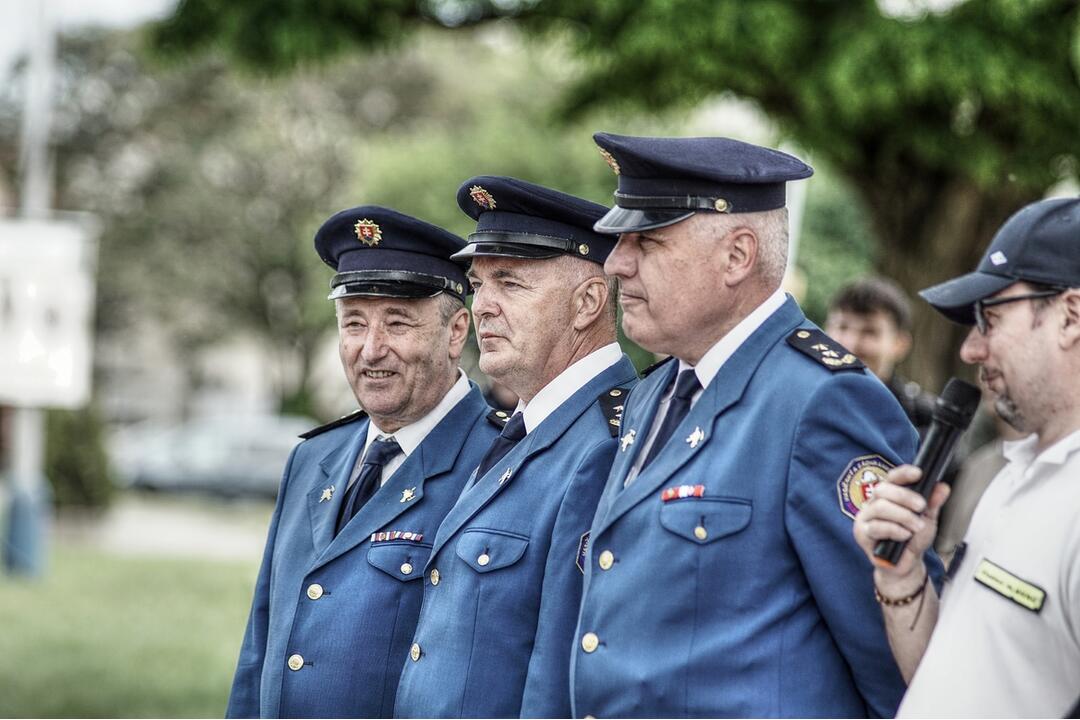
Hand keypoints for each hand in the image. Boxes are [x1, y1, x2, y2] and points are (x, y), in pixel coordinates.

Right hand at [853, 464, 949, 591]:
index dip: (903, 473)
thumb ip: (933, 503)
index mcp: (888, 496)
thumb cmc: (912, 540)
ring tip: (916, 526)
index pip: (892, 478)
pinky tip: (904, 535)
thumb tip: (942, 487)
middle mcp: (874, 503)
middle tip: (921, 506)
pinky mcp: (861, 533)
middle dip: (904, 496)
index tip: (919, 474)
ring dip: (903, 516)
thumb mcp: (928, 519)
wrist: (905, 565)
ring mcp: (865, 518)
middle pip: (883, 489)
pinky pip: (876, 527)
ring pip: (880, 507)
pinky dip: (894, 530)